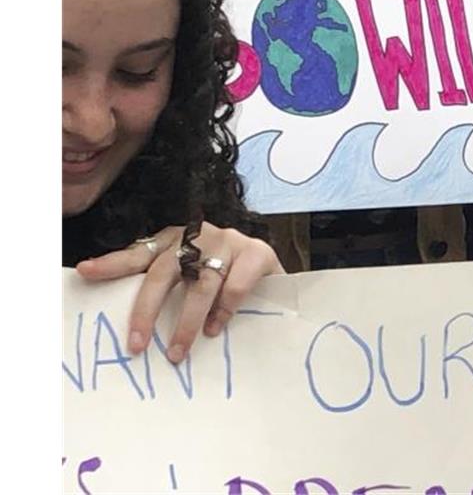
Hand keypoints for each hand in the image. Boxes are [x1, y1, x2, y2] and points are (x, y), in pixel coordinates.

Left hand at [75, 222, 283, 362]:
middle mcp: (199, 237)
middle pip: (164, 272)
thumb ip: (166, 290)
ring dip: (187, 322)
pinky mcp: (257, 252)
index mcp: (175, 241)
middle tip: (136, 344)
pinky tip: (216, 327)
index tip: (84, 272)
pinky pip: (236, 284)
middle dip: (147, 311)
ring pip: (201, 284)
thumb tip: (132, 328)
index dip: (112, 263)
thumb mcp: (190, 278)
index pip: (139, 254)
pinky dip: (224, 310)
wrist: (273, 270)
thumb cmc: (224, 277)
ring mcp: (229, 242)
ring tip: (178, 351)